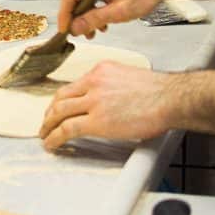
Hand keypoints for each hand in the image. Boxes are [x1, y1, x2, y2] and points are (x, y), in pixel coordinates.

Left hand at [39, 62, 172, 150]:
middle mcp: (93, 82)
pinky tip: (52, 144)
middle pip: (61, 97)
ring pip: (60, 112)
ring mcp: (94, 101)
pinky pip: (68, 129)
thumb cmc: (159, 92)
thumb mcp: (129, 77)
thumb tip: (108, 101)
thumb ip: (113, 86)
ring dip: (48, 125)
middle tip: (46, 122)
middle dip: (50, 112)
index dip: (62, 100)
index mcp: (101, 70)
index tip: (59, 108)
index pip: (73, 85)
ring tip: (45, 135)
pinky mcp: (97, 121)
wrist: (169, 98)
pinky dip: (55, 137)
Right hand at [58, 0, 169, 38]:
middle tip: (82, 34)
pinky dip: (91, 9)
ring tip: (94, 31)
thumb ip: (95, 19)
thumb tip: (75, 28)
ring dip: (85, 15)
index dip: (64, 13)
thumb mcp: (121, 11)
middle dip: (76, 18)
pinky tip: (100, 22)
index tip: (64, 30)